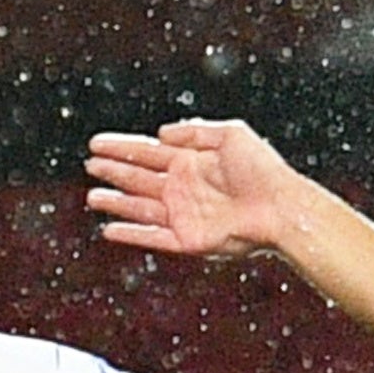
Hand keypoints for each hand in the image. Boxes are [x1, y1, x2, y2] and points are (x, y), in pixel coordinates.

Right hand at [85, 120, 294, 258]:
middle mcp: (185, 188)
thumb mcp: (231, 135)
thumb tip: (161, 133)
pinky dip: (131, 234)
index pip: (148, 153)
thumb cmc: (263, 170)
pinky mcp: (189, 240)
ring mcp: (185, 215)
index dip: (122, 148)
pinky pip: (153, 237)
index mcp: (192, 163)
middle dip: (114, 172)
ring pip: (141, 208)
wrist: (282, 207)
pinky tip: (109, 230)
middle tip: (90, 164)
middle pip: (140, 179)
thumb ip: (195, 132)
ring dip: (116, 202)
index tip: (96, 143)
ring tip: (93, 196)